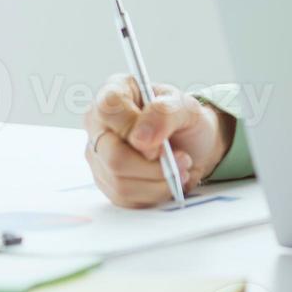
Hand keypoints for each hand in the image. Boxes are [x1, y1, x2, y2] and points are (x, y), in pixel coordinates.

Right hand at [83, 75, 232, 208]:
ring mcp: (99, 155)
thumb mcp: (185, 106)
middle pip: (112, 155)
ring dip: (158, 180)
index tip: (160, 142)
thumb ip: (164, 113)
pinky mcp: (106, 181)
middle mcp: (98, 125)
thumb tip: (140, 139)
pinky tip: (168, 180)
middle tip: (182, 159)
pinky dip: (154, 193)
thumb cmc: (183, 119)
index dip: (133, 128)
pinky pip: (125, 197)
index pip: (108, 109)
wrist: (192, 143)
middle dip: (153, 165)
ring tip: (181, 168)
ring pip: (119, 181)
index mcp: (114, 93)